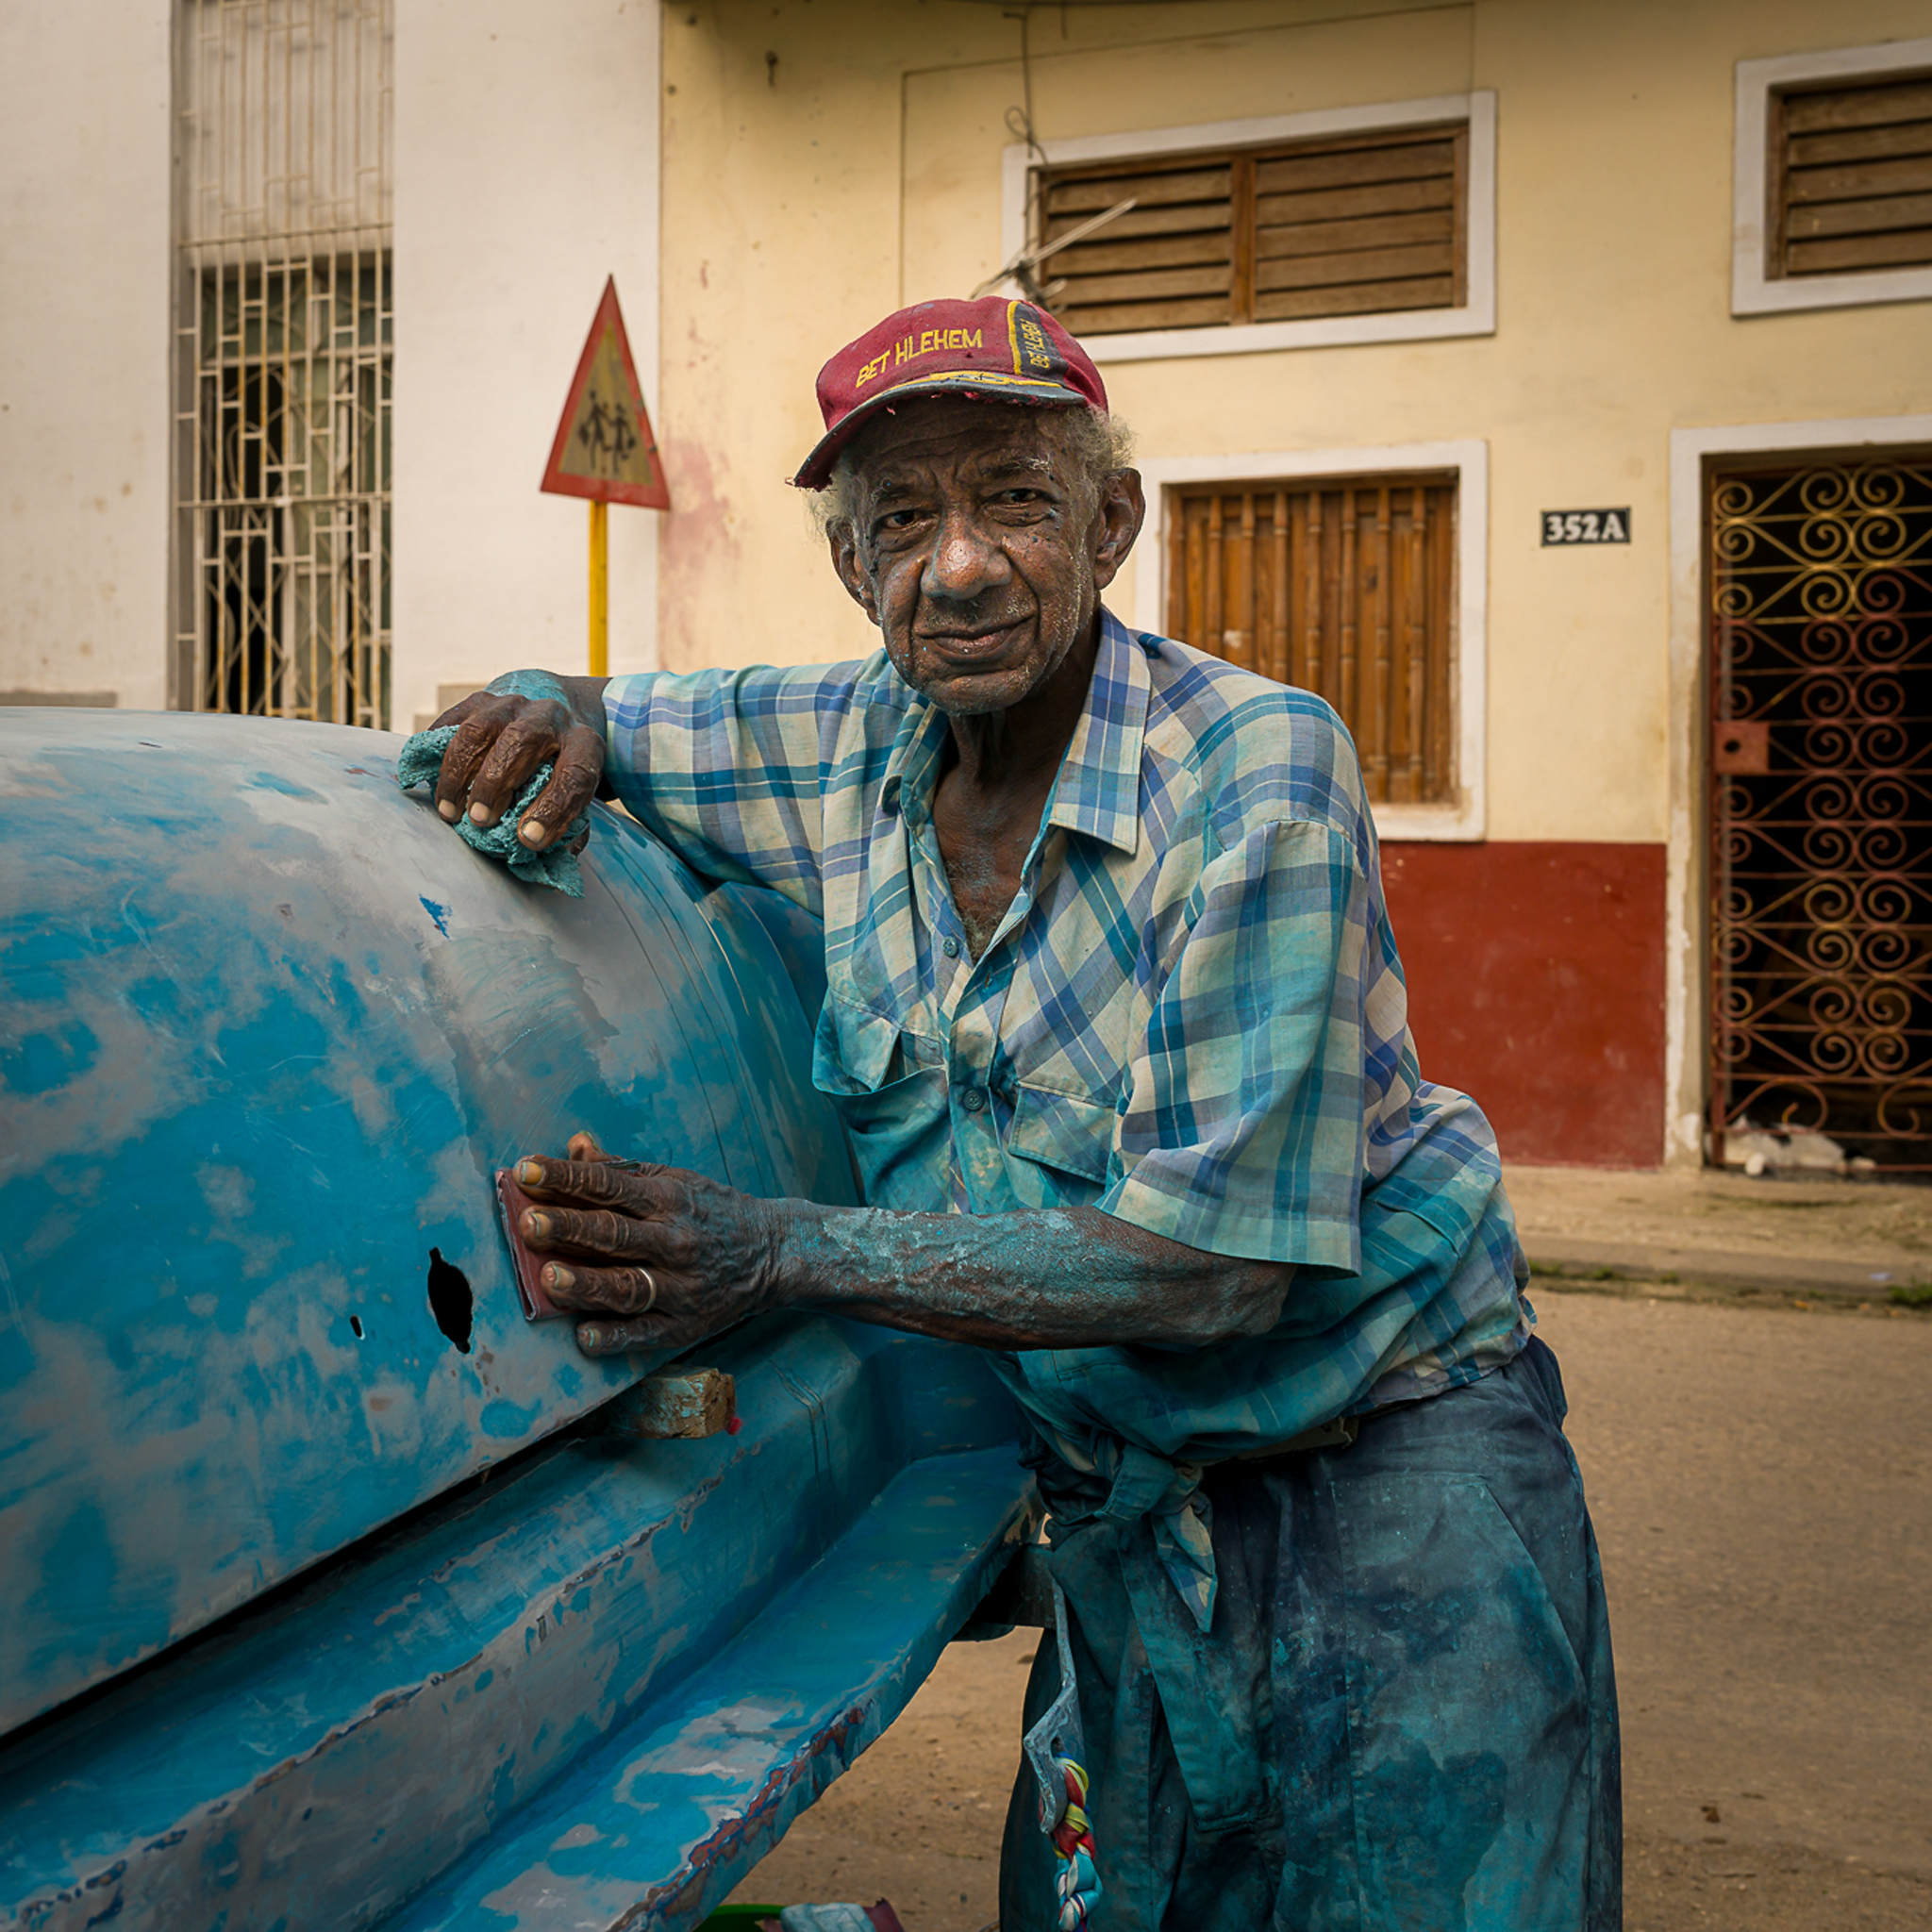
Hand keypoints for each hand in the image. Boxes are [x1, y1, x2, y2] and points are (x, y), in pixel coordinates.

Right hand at [432, 678, 606, 852]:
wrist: (559, 716)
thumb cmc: (565, 770)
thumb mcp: (580, 796)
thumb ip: (568, 828)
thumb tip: (540, 861)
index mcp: (585, 745)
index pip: (574, 775)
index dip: (552, 809)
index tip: (527, 840)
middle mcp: (552, 717)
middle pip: (521, 742)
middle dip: (495, 784)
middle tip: (479, 821)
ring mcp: (514, 704)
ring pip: (481, 729)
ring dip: (460, 772)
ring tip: (450, 810)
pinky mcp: (482, 700)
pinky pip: (453, 721)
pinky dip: (438, 752)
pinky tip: (431, 782)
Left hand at [513, 1131, 784, 1355]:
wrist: (772, 1253)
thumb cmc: (711, 1212)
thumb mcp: (675, 1180)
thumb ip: (622, 1169)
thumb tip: (575, 1145)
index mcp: (666, 1199)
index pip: (607, 1184)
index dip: (565, 1177)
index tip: (525, 1169)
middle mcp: (672, 1241)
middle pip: (614, 1234)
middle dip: (569, 1227)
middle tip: (528, 1222)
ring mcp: (679, 1286)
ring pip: (627, 1285)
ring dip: (587, 1283)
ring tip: (549, 1278)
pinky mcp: (684, 1325)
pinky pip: (645, 1333)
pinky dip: (615, 1337)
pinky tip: (583, 1336)